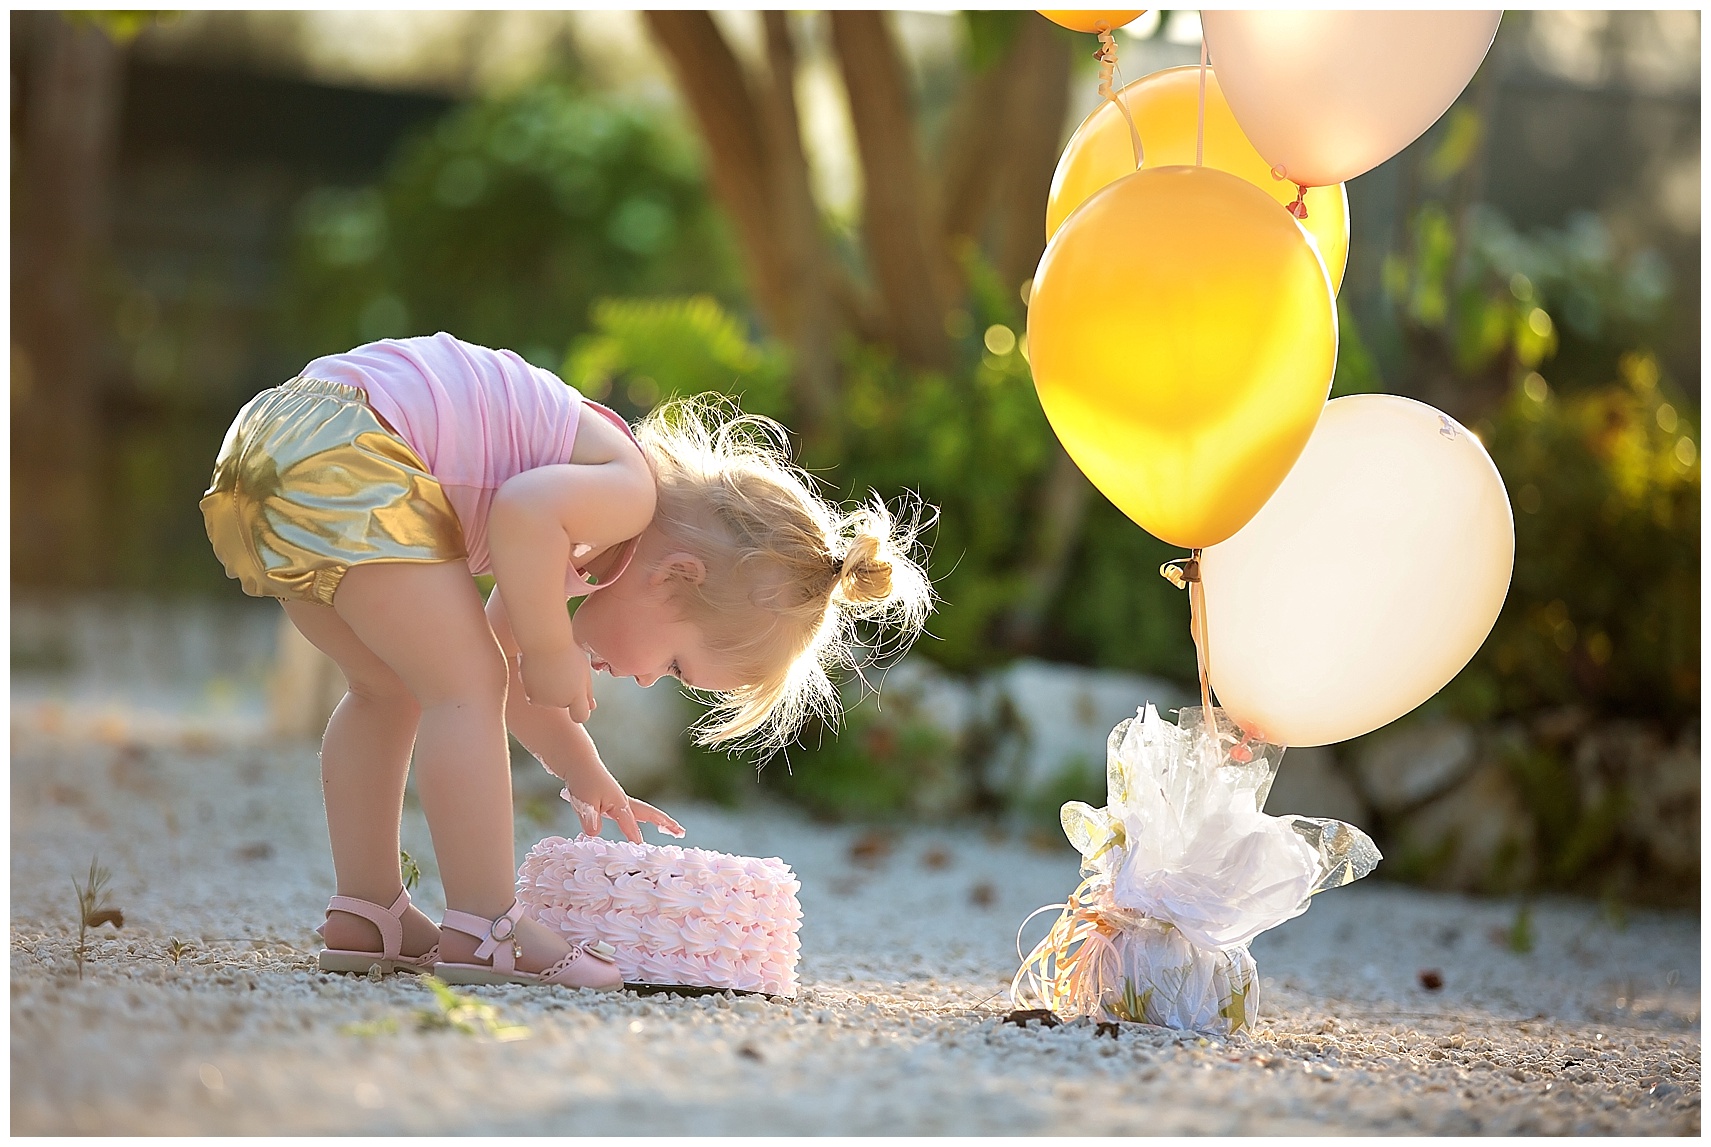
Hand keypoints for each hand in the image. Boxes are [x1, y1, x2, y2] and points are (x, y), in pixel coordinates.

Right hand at [519, 645, 595, 721]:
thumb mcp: (583, 670)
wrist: (543, 641)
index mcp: (577, 695)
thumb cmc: (566, 651)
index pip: (581, 716)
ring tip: (550, 670)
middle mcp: (561, 701)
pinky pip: (535, 696)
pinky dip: (536, 688)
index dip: (580, 709)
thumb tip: (591, 707)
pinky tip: (539, 672)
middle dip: (564, 693)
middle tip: (561, 672)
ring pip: (549, 700)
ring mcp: (545, 700)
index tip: (578, 699)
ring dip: (549, 691)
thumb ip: (587, 691)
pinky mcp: (531, 696)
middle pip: (564, 704)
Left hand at [560, 761, 685, 843]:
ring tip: (671, 829)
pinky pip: (634, 813)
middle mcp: (624, 802)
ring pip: (644, 813)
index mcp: (620, 803)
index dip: (635, 837)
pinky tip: (642, 823)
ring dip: (658, 821)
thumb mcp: (584, 802)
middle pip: (650, 814)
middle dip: (666, 823)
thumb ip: (591, 821)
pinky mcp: (614, 801)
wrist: (579, 763)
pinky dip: (644, 819)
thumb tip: (594, 836)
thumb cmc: (583, 780)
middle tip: (681, 832)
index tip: (642, 850)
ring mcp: (621, 800)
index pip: (630, 824)